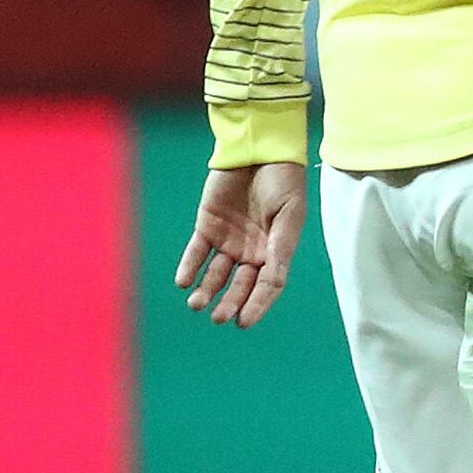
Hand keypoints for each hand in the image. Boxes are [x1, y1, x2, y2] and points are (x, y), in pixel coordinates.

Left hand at [177, 161, 306, 327]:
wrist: (260, 150)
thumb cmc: (283, 181)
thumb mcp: (289, 217)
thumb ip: (280, 250)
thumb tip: (273, 282)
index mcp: (275, 251)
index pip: (266, 286)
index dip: (256, 306)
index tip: (243, 322)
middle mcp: (251, 251)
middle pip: (239, 285)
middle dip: (229, 303)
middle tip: (218, 318)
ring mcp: (228, 239)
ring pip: (216, 273)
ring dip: (207, 290)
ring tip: (197, 304)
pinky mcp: (208, 226)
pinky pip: (197, 252)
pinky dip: (190, 267)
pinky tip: (184, 281)